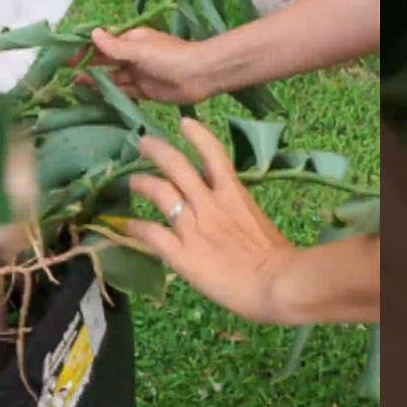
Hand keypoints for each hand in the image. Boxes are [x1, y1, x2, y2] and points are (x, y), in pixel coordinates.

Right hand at [72, 27, 210, 105]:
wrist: (199, 76)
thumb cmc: (170, 57)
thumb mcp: (140, 50)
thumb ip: (115, 47)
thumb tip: (92, 34)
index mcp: (132, 39)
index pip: (103, 42)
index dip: (85, 47)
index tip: (66, 54)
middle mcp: (133, 55)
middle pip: (105, 60)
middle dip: (86, 64)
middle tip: (63, 71)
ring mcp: (138, 73)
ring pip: (112, 76)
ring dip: (95, 79)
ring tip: (73, 84)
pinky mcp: (144, 91)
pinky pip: (122, 90)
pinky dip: (109, 92)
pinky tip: (94, 94)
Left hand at [125, 118, 301, 323]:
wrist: (277, 283)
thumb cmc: (279, 258)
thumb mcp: (258, 222)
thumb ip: (239, 212)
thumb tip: (229, 211)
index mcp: (233, 195)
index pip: (214, 154)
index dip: (198, 136)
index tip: (184, 123)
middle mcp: (209, 204)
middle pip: (178, 167)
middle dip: (158, 151)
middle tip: (143, 143)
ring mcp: (193, 228)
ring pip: (160, 194)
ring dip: (143, 183)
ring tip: (133, 181)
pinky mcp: (181, 254)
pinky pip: (152, 234)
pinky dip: (136, 227)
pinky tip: (127, 225)